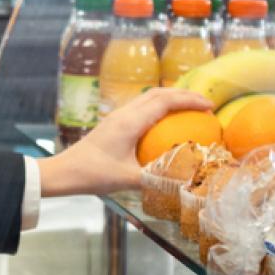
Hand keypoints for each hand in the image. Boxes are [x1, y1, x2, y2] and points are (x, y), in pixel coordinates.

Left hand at [36, 88, 212, 197]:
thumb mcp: (128, 179)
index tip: (209, 106)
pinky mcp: (113, 123)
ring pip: (149, 98)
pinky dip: (158, 108)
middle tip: (205, 104)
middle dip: (184, 94)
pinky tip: (166, 124)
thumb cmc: (93, 174)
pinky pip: (141, 107)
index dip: (189, 100)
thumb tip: (184, 180)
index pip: (165, 101)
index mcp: (130, 122)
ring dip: (171, 99)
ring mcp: (117, 116)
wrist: (64, 171)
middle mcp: (124, 114)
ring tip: (190, 109)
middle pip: (159, 93)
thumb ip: (156, 179)